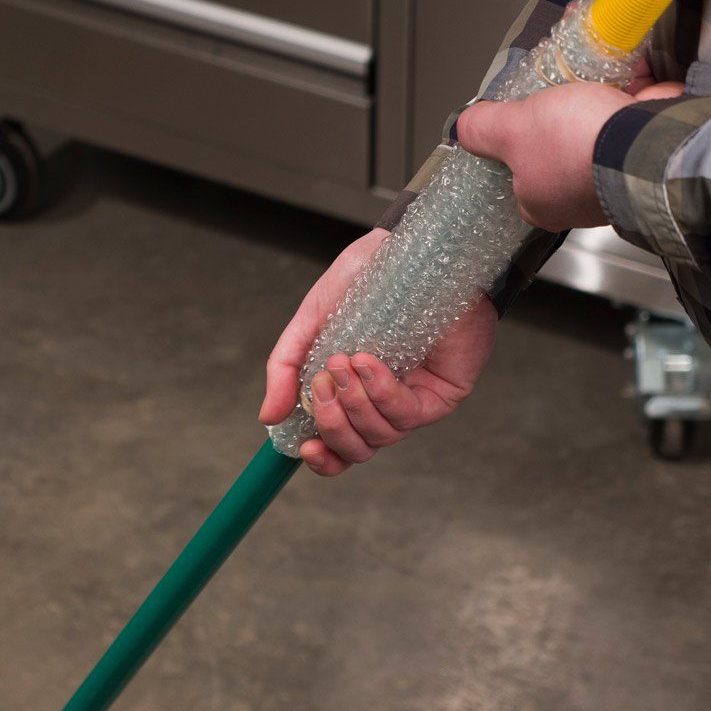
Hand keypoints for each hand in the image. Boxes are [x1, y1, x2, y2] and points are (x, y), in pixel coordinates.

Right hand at [260, 228, 497, 475]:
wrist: (408, 250)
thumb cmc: (365, 282)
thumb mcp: (312, 323)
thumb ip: (287, 369)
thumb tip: (268, 417)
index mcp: (354, 397)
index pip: (340, 449)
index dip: (323, 460)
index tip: (305, 447)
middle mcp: (384, 405)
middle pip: (358, 450)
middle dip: (333, 425)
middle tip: (323, 385)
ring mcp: (414, 401)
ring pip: (381, 435)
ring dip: (355, 404)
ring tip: (345, 362)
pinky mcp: (442, 393)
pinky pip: (407, 414)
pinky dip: (381, 392)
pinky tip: (368, 363)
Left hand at [455, 78, 685, 231]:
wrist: (645, 143)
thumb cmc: (575, 146)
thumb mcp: (513, 129)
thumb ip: (485, 128)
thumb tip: (463, 129)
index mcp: (541, 204)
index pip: (519, 178)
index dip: (517, 147)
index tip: (521, 121)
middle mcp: (579, 200)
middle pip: (561, 152)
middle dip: (564, 118)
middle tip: (560, 93)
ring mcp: (616, 179)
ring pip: (602, 136)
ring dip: (602, 104)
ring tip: (597, 76)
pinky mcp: (650, 156)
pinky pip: (638, 123)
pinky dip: (637, 100)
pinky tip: (633, 78)